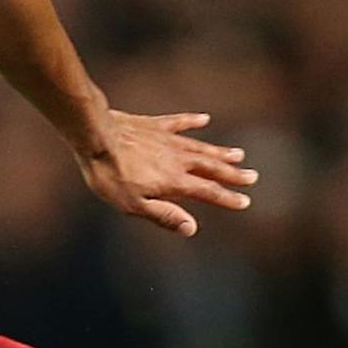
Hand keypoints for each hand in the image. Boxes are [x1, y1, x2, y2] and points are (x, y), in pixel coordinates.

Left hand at [76, 110, 254, 237]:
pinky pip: (178, 122)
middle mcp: (177, 159)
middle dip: (233, 174)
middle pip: (211, 167)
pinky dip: (192, 121)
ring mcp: (167, 139)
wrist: (95, 136)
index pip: (207, 191)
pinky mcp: (154, 125)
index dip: (227, 198)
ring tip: (238, 154)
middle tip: (253, 176)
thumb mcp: (133, 205)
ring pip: (200, 146)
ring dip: (220, 151)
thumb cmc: (110, 175)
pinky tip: (204, 119)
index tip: (245, 201)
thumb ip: (164, 215)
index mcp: (174, 181)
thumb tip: (192, 228)